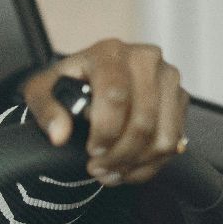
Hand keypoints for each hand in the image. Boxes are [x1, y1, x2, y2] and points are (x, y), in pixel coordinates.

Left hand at [22, 39, 188, 186]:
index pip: (116, 96)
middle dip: (119, 154)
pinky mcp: (180, 99)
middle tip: (98, 168)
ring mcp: (168, 79)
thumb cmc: (67, 83)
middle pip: (143, 120)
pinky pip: (173, 142)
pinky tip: (127, 168)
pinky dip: (150, 164)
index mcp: (110, 52)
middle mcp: (146, 59)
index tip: (92, 151)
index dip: (105, 131)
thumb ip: (46, 110)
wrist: (90, 78)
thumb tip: (59, 135)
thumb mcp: (42, 91)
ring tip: (111, 171)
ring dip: (135, 163)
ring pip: (162, 136)